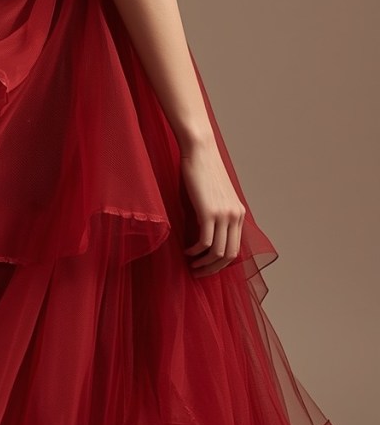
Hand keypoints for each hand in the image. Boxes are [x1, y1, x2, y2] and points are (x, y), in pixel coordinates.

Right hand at [179, 139, 245, 276]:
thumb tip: (204, 229)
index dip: (221, 263)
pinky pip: (205, 241)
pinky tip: (186, 251)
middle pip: (229, 255)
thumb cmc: (202, 170)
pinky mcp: (209, 212)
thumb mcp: (214, 195)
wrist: (200, 151)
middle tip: (198, 273)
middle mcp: (235, 216)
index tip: (206, 266)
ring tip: (191, 265)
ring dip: (203, 263)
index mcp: (239, 213)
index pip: (235, 248)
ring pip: (218, 251)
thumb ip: (214, 212)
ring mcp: (224, 215)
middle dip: (213, 268)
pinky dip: (195, 251)